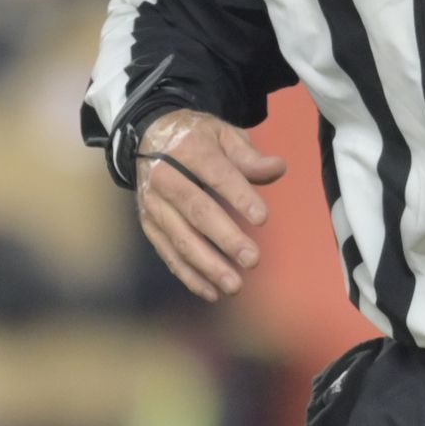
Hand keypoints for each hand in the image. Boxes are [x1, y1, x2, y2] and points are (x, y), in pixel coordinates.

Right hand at [132, 109, 285, 300]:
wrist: (147, 138)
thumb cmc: (194, 137)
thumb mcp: (222, 133)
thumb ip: (248, 155)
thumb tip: (277, 169)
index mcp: (187, 149)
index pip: (216, 175)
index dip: (238, 196)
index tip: (262, 218)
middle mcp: (164, 177)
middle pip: (196, 211)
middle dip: (225, 238)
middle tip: (252, 260)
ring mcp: (153, 204)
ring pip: (180, 238)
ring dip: (207, 265)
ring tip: (234, 285)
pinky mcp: (149, 224)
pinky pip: (168, 253)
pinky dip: (188, 275)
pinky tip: (211, 291)